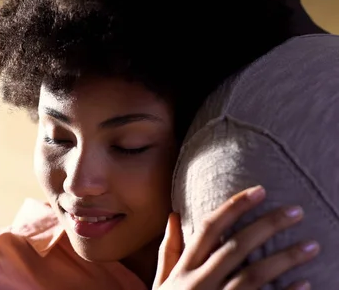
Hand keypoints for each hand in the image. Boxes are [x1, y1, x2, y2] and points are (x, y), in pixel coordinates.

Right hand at [153, 186, 319, 289]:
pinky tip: (305, 283)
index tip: (258, 191)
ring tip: (311, 245)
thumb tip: (175, 215)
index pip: (210, 229)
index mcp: (183, 269)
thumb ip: (169, 250)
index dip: (234, 207)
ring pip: (254, 275)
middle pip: (237, 246)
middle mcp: (199, 282)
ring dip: (285, 258)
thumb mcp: (161, 282)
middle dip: (267, 225)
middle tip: (296, 210)